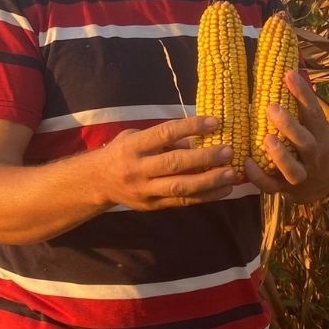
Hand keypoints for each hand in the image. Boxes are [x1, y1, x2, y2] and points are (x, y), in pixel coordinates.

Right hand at [98, 115, 240, 210]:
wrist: (97, 182)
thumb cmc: (122, 152)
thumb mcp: (136, 137)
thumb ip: (164, 139)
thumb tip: (199, 137)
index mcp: (133, 146)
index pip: (164, 134)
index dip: (190, 127)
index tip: (214, 122)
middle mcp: (138, 169)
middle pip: (174, 163)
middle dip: (204, 158)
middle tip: (228, 151)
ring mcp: (145, 190)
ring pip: (180, 187)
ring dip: (209, 181)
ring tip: (231, 174)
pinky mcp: (153, 206)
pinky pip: (182, 202)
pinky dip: (206, 197)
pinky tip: (224, 190)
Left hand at [243, 71, 328, 202]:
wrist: (324, 181)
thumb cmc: (313, 143)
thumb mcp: (315, 125)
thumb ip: (301, 105)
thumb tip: (284, 66)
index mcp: (321, 136)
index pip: (314, 113)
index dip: (303, 94)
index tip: (288, 74)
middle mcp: (314, 157)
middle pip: (305, 142)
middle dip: (290, 126)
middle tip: (271, 107)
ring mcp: (300, 176)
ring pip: (293, 169)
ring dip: (280, 155)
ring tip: (266, 138)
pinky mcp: (284, 190)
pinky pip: (272, 186)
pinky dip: (259, 177)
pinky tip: (246, 163)